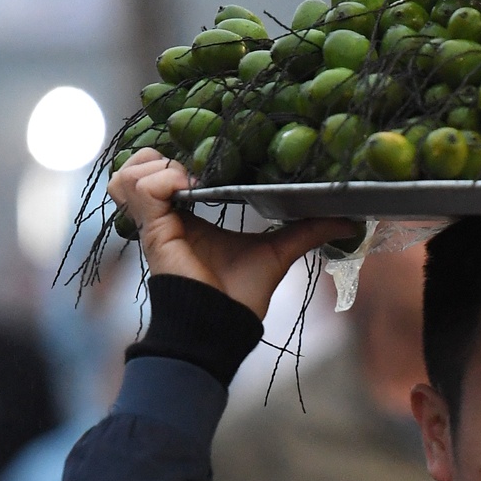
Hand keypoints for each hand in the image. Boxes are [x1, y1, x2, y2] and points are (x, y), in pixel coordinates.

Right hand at [107, 149, 360, 318]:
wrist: (224, 325)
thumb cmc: (243, 295)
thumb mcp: (279, 250)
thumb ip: (308, 230)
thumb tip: (351, 221)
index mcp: (186, 215)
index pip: (158, 170)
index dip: (174, 156)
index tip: (207, 156)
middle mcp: (164, 216)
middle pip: (136, 165)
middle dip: (160, 156)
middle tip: (195, 167)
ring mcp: (155, 223)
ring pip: (129, 173)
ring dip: (156, 166)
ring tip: (188, 179)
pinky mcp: (154, 231)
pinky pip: (142, 188)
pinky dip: (162, 180)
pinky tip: (188, 190)